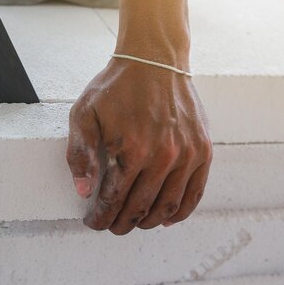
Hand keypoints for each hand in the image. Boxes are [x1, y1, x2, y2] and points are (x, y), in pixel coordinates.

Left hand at [66, 58, 212, 234]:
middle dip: (120, 223)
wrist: (155, 59)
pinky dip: (179, 212)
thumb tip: (84, 191)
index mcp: (132, 149)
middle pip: (139, 208)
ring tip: (134, 222)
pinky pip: (194, 193)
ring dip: (147, 222)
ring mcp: (187, 155)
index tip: (93, 221)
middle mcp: (163, 157)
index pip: (113, 199)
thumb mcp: (84, 113)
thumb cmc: (117, 86)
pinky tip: (165, 218)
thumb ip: (80, 153)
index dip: (100, 216)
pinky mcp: (203, 150)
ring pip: (167, 207)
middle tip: (110, 225)